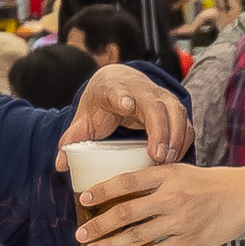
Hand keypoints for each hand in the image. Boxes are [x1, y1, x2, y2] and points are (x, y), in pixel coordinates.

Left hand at [58, 64, 193, 165]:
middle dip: (159, 129)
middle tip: (158, 156)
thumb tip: (59, 164)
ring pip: (176, 112)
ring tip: (169, 161)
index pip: (120, 91)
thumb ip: (72, 139)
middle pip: (155, 105)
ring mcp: (161, 97)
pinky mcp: (174, 107)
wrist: (119, 81)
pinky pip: (185, 122)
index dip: (124, 97)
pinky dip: (184, 139)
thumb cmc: (101, 102)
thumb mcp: (85, 118)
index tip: (127, 105)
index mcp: (115, 89)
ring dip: (176, 137)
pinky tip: (179, 158)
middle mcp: (142, 90)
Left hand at [76, 163, 244, 245]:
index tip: (84, 198)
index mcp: (167, 175)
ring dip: (112, 245)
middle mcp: (171, 197)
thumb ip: (155, 179)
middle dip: (99, 224)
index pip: (127, 181)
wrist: (244, 196)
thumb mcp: (181, 170)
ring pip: (138, 235)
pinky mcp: (189, 239)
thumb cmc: (213, 183)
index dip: (103, 190)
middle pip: (126, 212)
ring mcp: (180, 220)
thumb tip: (125, 188)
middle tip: (81, 234)